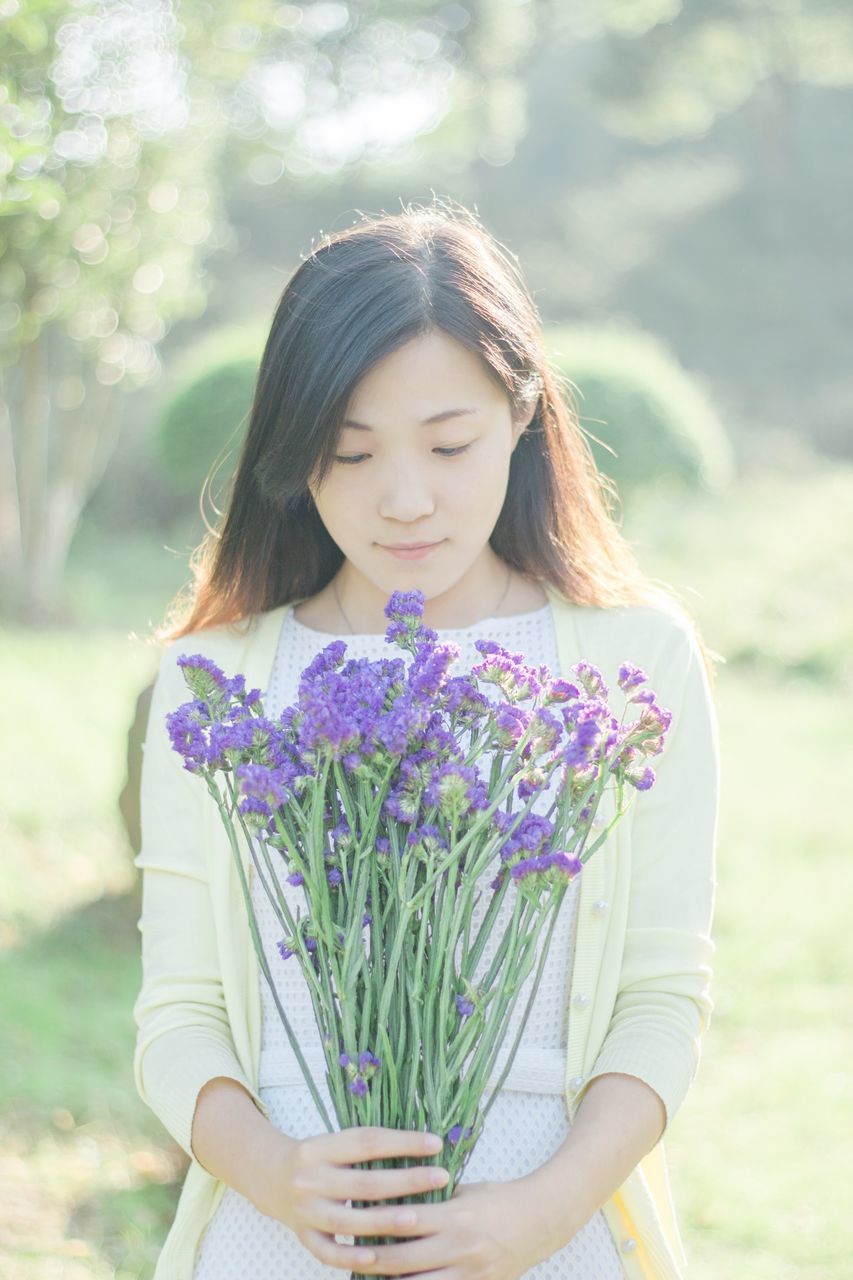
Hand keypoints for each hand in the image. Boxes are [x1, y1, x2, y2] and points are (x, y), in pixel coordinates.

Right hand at [247, 1124, 450, 1272]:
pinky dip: (352, 1257)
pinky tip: (377, 1259)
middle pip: (363, 1183)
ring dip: (385, 1221)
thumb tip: (421, 1145)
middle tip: (440, 1177)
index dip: (403, 1142)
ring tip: (419, 1218)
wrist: (270, 1177)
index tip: (435, 1143)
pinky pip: (329, 1252)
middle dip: (406, 1181)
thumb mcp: (334, 1142)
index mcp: (320, 1147)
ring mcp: (305, 1210)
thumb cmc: (317, 1157)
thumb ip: (368, 1147)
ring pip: (349, 1221)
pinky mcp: (303, 1237)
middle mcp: (310, 1178)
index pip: (367, 1142)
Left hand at [356, 1176, 546, 1278]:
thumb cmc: (500, 1198)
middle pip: (402, 1260)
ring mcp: (469, 1274)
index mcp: (455, 1216)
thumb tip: (395, 1202)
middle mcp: (459, 1248)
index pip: (404, 1222)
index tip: (351, 1224)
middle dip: (371, 1260)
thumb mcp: (466, 1190)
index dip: (374, 1225)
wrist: (542, 1220)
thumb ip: (433, 1200)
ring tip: (367, 1276)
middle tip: (348, 1256)